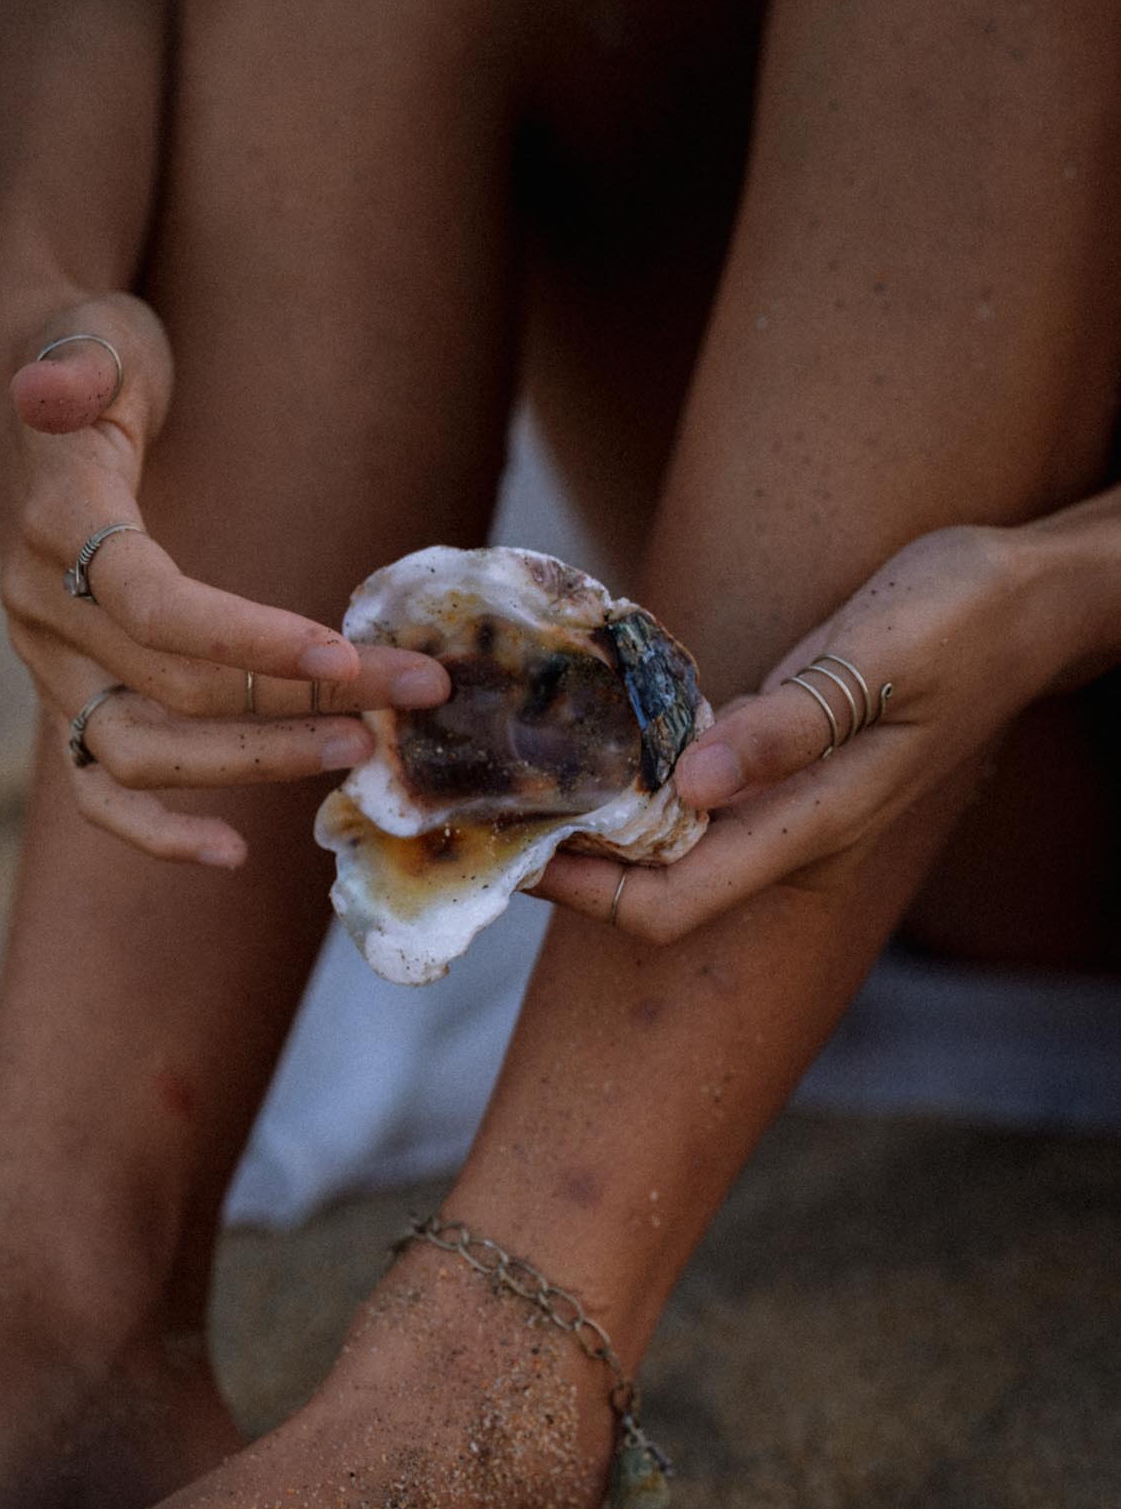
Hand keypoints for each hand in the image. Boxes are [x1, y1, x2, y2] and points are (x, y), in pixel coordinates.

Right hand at [0, 291, 448, 865]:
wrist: (22, 417)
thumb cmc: (86, 362)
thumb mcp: (93, 333)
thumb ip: (81, 361)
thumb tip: (55, 386)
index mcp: (56, 523)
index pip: (155, 606)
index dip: (248, 640)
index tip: (346, 653)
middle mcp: (42, 612)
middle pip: (179, 685)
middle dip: (304, 696)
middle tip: (412, 693)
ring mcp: (50, 668)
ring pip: (146, 750)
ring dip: (257, 760)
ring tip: (361, 749)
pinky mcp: (69, 699)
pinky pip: (100, 788)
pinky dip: (155, 831)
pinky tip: (232, 851)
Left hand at [536, 522, 1080, 942]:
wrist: (1021, 603)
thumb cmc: (961, 626)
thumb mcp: (876, 663)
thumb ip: (789, 729)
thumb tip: (693, 787)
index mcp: (812, 826)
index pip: (671, 905)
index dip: (583, 896)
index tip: (512, 853)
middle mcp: (788, 832)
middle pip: (652, 888)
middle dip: (570, 864)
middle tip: (489, 807)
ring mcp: (782, 802)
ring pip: (665, 842)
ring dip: (594, 819)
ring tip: (513, 771)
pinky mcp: (776, 761)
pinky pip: (687, 792)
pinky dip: (632, 775)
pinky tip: (585, 734)